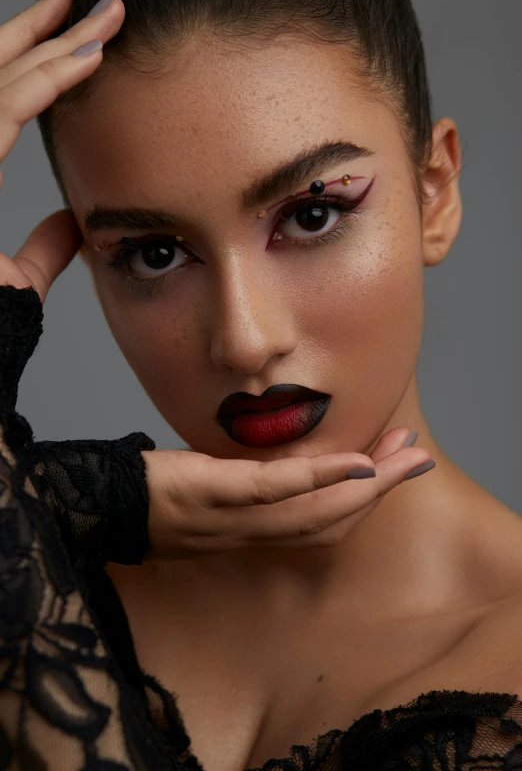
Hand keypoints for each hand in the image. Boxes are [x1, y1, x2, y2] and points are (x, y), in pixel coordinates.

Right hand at [0, 0, 124, 300]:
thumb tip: (74, 225)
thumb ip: (44, 249)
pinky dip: (46, 82)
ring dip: (49, 41)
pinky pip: (1, 112)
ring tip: (97, 6)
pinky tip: (88, 57)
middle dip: (40, 31)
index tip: (81, 43)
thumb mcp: (15, 280)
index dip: (35, 68)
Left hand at [142, 427, 434, 558]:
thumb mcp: (202, 497)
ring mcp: (232, 518)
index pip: (317, 526)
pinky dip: (320, 479)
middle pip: (330, 523)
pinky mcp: (213, 494)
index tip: (390, 469)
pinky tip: (355, 462)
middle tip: (418, 458)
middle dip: (381, 492)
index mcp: (247, 535)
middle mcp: (247, 535)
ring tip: (403, 455)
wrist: (94, 506)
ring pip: (315, 512)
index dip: (361, 505)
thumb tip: (270, 463)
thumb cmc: (146, 498)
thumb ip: (240, 489)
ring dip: (367, 485)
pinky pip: (275, 491)